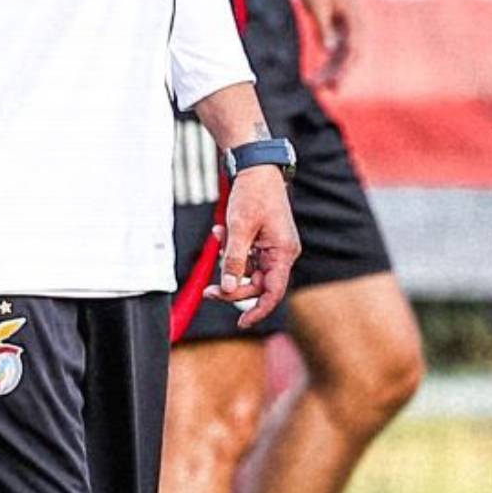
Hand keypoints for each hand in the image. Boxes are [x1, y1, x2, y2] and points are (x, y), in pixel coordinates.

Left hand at [205, 168, 299, 328]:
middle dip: (232, 287)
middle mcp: (282, 253)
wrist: (255, 169)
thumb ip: (233, 260)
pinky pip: (246, 255)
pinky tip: (220, 232)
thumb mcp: (239, 228)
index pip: (272, 292)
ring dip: (229, 263)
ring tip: (217, 239)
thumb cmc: (252, 194)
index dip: (258, 310)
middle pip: (257, 284)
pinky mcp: (263, 240)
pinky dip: (231, 248)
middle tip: (208, 291)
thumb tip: (227, 288)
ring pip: (249, 270)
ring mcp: (273, 247)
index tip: (242, 324)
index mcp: (283, 253)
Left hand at [292, 0, 356, 88]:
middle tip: (325, 91)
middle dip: (338, 73)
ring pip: (341, 52)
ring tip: (315, 85)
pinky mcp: (333, 21)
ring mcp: (344, 21)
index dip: (345, 69)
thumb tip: (330, 50)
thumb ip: (323, 28)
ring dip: (331, 69)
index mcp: (354, 17)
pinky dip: (326, 59)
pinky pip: (333, 46)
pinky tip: (316, 73)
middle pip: (349, 54)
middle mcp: (353, 21)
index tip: (335, 86)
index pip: (354, 50)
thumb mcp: (316, 4)